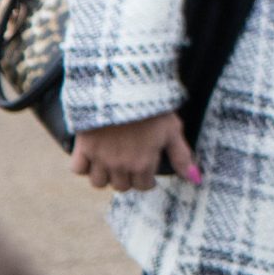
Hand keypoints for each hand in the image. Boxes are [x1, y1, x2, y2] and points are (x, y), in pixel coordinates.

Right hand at [71, 112, 199, 191]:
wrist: (124, 88)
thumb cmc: (152, 108)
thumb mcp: (173, 130)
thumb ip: (182, 157)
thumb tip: (195, 179)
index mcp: (143, 163)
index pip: (143, 186)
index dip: (147, 180)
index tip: (148, 171)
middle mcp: (120, 166)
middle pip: (121, 186)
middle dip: (128, 178)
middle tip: (131, 164)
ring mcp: (100, 158)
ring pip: (98, 182)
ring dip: (106, 175)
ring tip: (112, 163)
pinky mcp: (82, 147)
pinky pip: (78, 169)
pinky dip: (84, 166)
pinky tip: (93, 157)